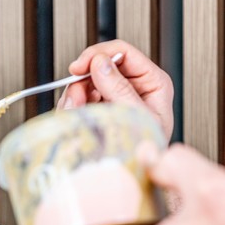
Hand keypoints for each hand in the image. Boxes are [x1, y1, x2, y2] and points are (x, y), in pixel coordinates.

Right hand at [58, 39, 173, 140]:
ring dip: (75, 96)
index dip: (98, 55)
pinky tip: (76, 116)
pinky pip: (79, 97)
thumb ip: (119, 88)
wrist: (135, 172)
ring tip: (77, 113)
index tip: (79, 67)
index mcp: (152, 82)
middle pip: (99, 65)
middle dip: (82, 82)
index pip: (122, 52)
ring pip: (85, 81)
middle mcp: (132, 86)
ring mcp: (114, 96)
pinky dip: (73, 106)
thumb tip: (101, 64)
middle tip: (76, 99)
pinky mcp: (99, 107)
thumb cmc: (145, 150)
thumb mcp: (136, 116)